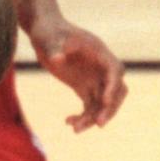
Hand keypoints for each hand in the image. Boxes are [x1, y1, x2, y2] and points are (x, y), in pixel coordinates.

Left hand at [28, 15, 127, 132]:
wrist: (43, 32)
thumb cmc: (48, 31)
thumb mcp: (49, 38)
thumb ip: (54, 48)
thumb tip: (57, 59)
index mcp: (99, 52)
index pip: (115, 71)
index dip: (113, 87)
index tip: (104, 100)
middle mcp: (101, 67)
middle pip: (116, 90)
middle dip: (110, 108)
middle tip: (98, 123)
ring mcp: (93, 78)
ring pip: (102, 103)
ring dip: (93, 117)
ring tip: (75, 129)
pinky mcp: (83, 87)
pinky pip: (89, 106)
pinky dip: (82, 116)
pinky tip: (68, 122)